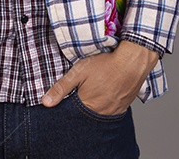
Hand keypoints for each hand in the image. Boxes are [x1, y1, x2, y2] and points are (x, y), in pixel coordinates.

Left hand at [41, 40, 158, 115]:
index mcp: (88, 106)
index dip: (68, 109)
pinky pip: (111, 112)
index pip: (72, 116)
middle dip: (81, 109)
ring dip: (94, 108)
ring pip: (99, 115)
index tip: (68, 101)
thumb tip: (46, 103)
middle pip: (86, 116)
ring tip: (94, 94)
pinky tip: (105, 95)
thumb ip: (61, 88)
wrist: (132, 62)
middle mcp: (101, 113)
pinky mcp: (124, 107)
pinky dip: (106, 106)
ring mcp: (114, 111)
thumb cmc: (105, 65)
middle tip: (83, 94)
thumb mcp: (79, 72)